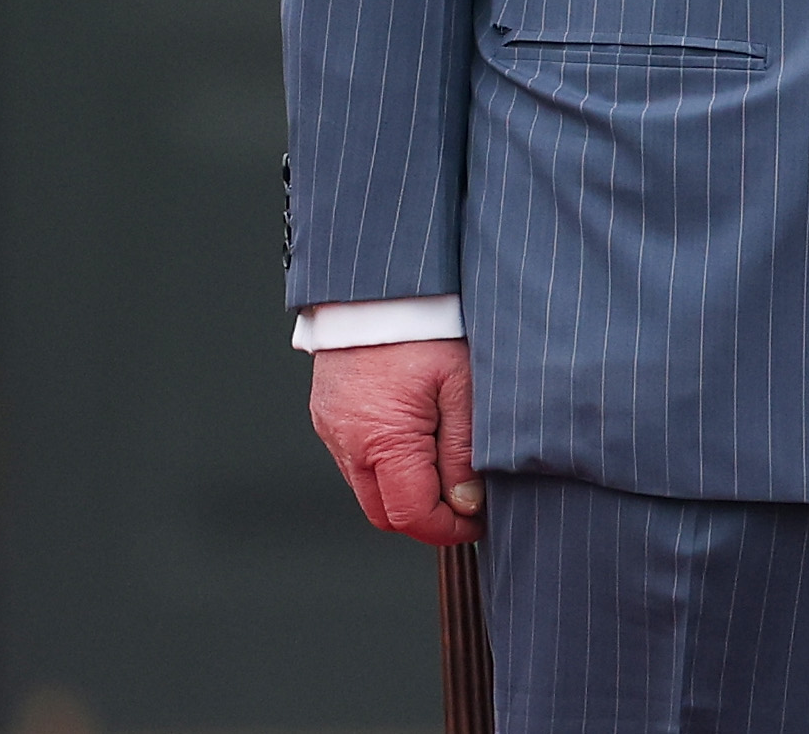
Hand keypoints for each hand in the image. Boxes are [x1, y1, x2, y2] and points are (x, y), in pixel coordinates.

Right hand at [310, 338, 483, 546]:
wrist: (379, 281)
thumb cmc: (425, 324)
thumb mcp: (463, 386)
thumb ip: (464, 451)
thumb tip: (467, 503)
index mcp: (381, 439)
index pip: (411, 516)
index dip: (450, 528)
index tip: (480, 519)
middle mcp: (346, 442)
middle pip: (384, 513)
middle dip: (427, 515)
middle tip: (466, 498)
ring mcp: (332, 429)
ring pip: (369, 488)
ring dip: (406, 489)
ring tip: (444, 459)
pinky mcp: (328, 414)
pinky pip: (356, 459)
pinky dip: (387, 463)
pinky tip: (418, 436)